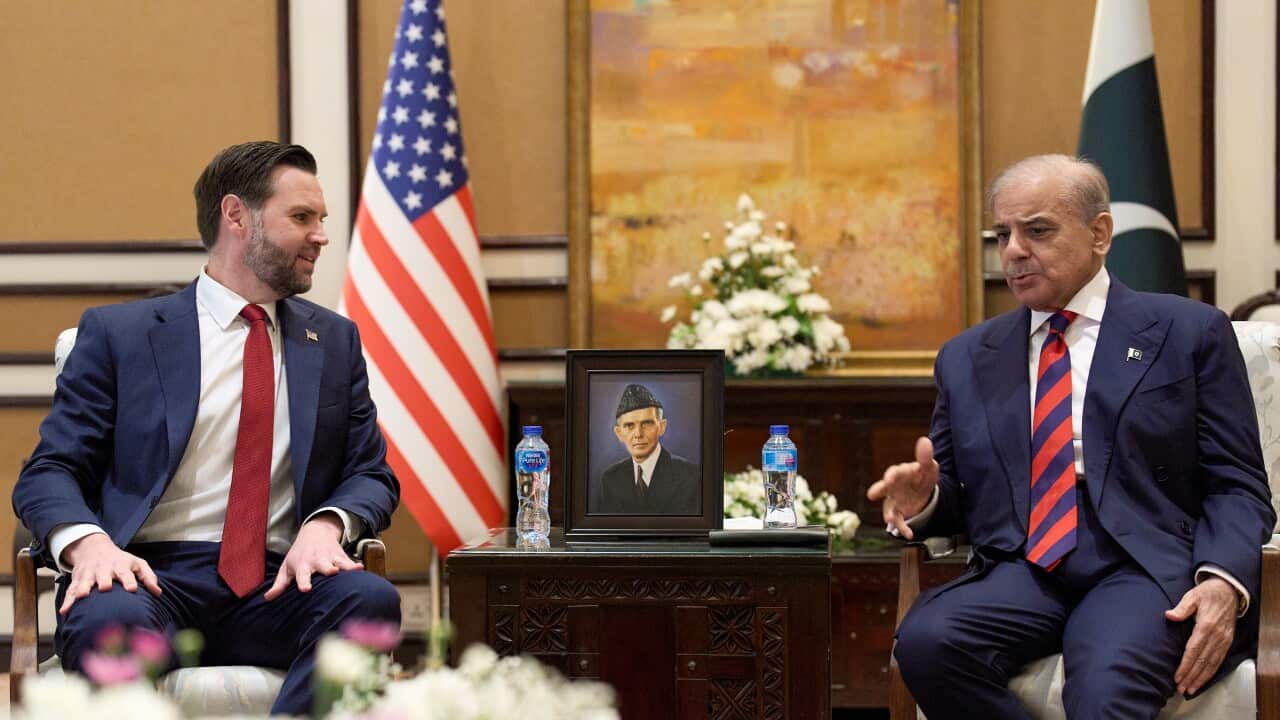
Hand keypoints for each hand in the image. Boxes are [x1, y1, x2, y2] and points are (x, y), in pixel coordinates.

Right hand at [59, 532, 160, 615]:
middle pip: (103, 576)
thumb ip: (148, 577)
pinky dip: (67, 601)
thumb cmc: (120, 560)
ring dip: (83, 588)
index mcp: (120, 566)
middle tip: (105, 589)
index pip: (125, 573)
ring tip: (82, 596)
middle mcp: (103, 569)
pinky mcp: (77, 580)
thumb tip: (157, 593)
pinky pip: (70, 591)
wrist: (94, 548)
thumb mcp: (137, 563)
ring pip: (84, 582)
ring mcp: (89, 575)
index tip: (132, 589)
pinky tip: (64, 611)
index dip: (129, 581)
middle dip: (104, 582)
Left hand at [264, 513, 361, 600]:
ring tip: (352, 570)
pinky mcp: (340, 556)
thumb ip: (279, 584)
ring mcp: (330, 558)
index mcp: (302, 565)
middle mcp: (317, 561)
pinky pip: (349, 562)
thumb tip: (267, 598)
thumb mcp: (287, 567)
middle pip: (323, 566)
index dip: (304, 581)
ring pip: (338, 563)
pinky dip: (354, 566)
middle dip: (328, 568)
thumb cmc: (299, 555)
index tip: (306, 588)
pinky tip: (360, 568)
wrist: (315, 533)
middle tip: (332, 572)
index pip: (302, 575)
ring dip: (344, 566)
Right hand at [866, 436, 938, 539]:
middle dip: (879, 490)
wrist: (924, 492)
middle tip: (872, 494)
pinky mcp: (898, 512)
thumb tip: (924, 440)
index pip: (895, 472)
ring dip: (889, 513)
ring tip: (889, 519)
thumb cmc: (922, 476)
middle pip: (884, 487)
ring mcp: (894, 500)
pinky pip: (899, 521)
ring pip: (888, 506)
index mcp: (901, 473)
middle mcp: (894, 486)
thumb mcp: (928, 466)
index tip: (889, 479)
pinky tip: (909, 534)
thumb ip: (925, 456)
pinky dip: (902, 528)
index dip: (891, 476)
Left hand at [1165, 576, 1238, 694]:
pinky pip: (1219, 661)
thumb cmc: (1207, 593)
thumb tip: (1169, 615)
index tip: (1177, 676)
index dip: (1185, 665)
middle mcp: (1217, 636)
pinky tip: (1203, 680)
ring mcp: (1224, 640)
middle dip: (1191, 676)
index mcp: (1206, 625)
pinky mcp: (1227, 642)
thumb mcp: (1192, 596)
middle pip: (1202, 661)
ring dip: (1201, 678)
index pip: (1194, 650)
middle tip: (1181, 689)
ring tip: (1190, 689)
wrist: (1229, 591)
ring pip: (1212, 664)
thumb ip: (1181, 608)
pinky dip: (1211, 672)